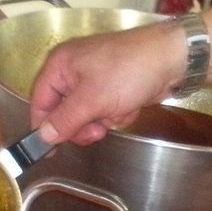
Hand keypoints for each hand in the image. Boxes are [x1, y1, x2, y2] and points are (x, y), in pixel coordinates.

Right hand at [28, 23, 186, 145]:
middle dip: (83, 124)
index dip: (43, 126)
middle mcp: (73, 71)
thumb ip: (65, 120)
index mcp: (60, 65)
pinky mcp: (113, 87)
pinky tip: (130, 106)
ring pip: (86, 115)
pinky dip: (117, 113)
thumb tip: (43, 136)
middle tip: (97, 129)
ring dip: (103, 120)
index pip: (40, 101)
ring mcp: (95, 79)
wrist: (171, 59)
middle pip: (64, 112)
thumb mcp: (92, 99)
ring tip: (118, 111)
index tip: (48, 151)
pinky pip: (105, 110)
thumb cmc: (127, 72)